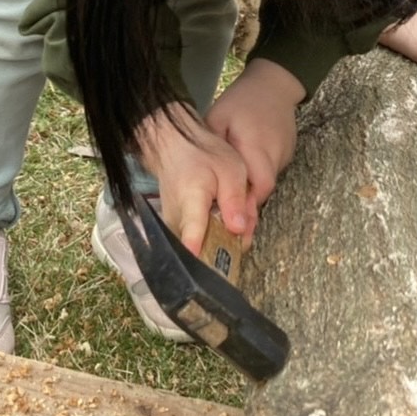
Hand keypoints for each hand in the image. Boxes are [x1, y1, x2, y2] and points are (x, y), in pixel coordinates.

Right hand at [134, 103, 250, 254]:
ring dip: (223, 240)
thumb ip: (235, 199)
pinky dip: (214, 236)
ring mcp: (172, 225)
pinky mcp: (174, 229)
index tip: (198, 267)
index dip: (197, 247)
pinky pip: (197, 240)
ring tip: (236, 218)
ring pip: (202, 245)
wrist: (176, 148)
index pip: (192, 229)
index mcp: (191, 198)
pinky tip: (225, 221)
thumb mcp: (231, 170)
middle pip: (203, 245)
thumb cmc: (205, 155)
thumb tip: (238, 229)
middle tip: (245, 227)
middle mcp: (176, 217)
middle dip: (228, 245)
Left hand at [205, 58, 304, 244]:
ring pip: (268, 185)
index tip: (232, 225)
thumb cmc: (242, 100)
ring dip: (252, 196)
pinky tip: (245, 186)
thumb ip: (213, 146)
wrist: (275, 83)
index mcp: (256, 145)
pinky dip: (258, 182)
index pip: (259, 185)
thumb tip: (201, 176)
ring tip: (234, 212)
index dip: (246, 207)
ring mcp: (284, 154)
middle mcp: (275, 153)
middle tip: (232, 229)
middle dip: (248, 210)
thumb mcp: (218, 117)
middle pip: (265, 191)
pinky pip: (272, 174)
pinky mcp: (287, 154)